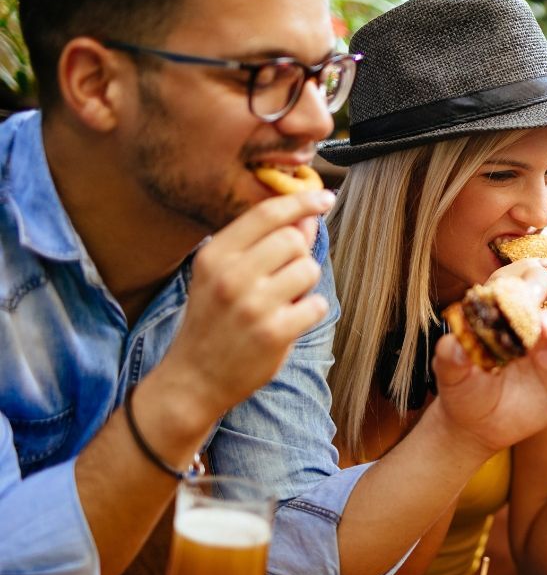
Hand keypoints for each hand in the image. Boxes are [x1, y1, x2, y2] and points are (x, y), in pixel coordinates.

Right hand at [160, 190, 333, 422]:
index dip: (301, 201)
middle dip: (298, 256)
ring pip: (308, 270)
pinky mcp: (274, 332)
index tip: (324, 197)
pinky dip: (310, 311)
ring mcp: (253, 305)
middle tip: (283, 278)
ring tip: (284, 300)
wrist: (194, 377)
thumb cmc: (213, 321)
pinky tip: (290, 321)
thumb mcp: (222, 276)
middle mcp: (231, 276)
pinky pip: (316, 304)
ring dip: (305, 285)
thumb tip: (306, 218)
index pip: (266, 213)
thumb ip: (262, 245)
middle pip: (293, 240)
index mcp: (215, 255)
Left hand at [432, 263, 546, 451]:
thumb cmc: (464, 390)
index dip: (534, 282)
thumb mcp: (451, 375)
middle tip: (543, 330)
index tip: (529, 295)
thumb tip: (454, 343)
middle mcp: (542, 330)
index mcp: (514, 316)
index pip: (531, 284)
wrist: (478, 426)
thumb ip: (451, 357)